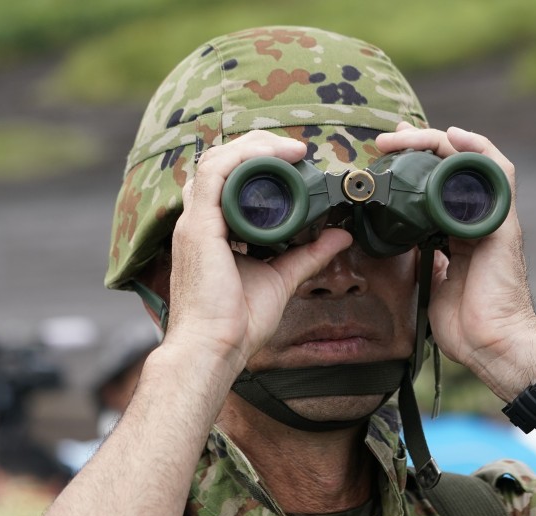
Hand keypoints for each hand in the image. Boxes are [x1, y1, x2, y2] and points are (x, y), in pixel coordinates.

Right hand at [166, 131, 352, 373]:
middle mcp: (199, 221)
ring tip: (293, 150)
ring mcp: (195, 222)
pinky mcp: (198, 227)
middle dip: (260, 147)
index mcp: (212, 230)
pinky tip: (276, 156)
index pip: (228, 179)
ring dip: (256, 146)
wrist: (215, 349)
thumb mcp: (282, 278)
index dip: (259, 161)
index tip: (297, 162)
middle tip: (299, 151)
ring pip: (218, 160)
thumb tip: (340, 235)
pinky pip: (216, 173)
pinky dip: (246, 157)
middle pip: (222, 162)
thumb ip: (309, 254)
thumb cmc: (238, 323)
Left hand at [375, 124, 535, 397]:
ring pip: (469, 162)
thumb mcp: (433, 282)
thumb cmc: (466, 324)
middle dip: (417, 147)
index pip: (436, 186)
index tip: (384, 157)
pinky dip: (477, 149)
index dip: (412, 166)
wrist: (492, 345)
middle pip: (449, 167)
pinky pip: (497, 173)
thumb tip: (404, 243)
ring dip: (437, 142)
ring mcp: (491, 218)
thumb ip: (425, 258)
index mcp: (459, 232)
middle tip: (385, 143)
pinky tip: (453, 135)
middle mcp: (476, 219)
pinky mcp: (500, 222)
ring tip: (405, 136)